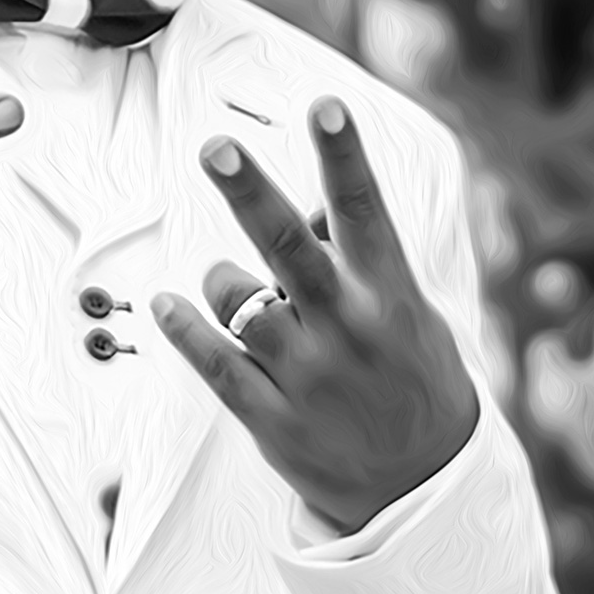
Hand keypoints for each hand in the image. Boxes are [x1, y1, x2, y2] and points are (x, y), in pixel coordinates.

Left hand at [153, 98, 480, 534]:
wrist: (423, 486)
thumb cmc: (413, 379)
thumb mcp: (410, 313)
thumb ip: (358, 263)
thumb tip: (308, 207)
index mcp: (390, 294)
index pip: (364, 211)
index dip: (344, 156)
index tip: (325, 108)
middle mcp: (348, 328)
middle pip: (289, 247)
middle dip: (250, 194)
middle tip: (215, 148)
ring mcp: (308, 375)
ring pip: (238, 301)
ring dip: (222, 281)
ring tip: (237, 290)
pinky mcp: (272, 419)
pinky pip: (214, 363)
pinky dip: (186, 329)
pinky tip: (170, 304)